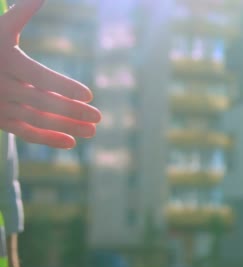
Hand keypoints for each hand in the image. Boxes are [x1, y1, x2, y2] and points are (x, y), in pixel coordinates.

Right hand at [0, 0, 100, 148]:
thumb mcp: (0, 30)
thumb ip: (20, 14)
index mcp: (6, 61)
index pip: (39, 77)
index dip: (64, 86)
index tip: (89, 95)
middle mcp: (2, 85)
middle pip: (42, 101)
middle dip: (71, 111)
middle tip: (99, 117)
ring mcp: (0, 105)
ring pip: (37, 119)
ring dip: (66, 126)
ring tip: (93, 131)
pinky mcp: (0, 120)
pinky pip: (25, 132)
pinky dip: (47, 139)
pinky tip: (71, 142)